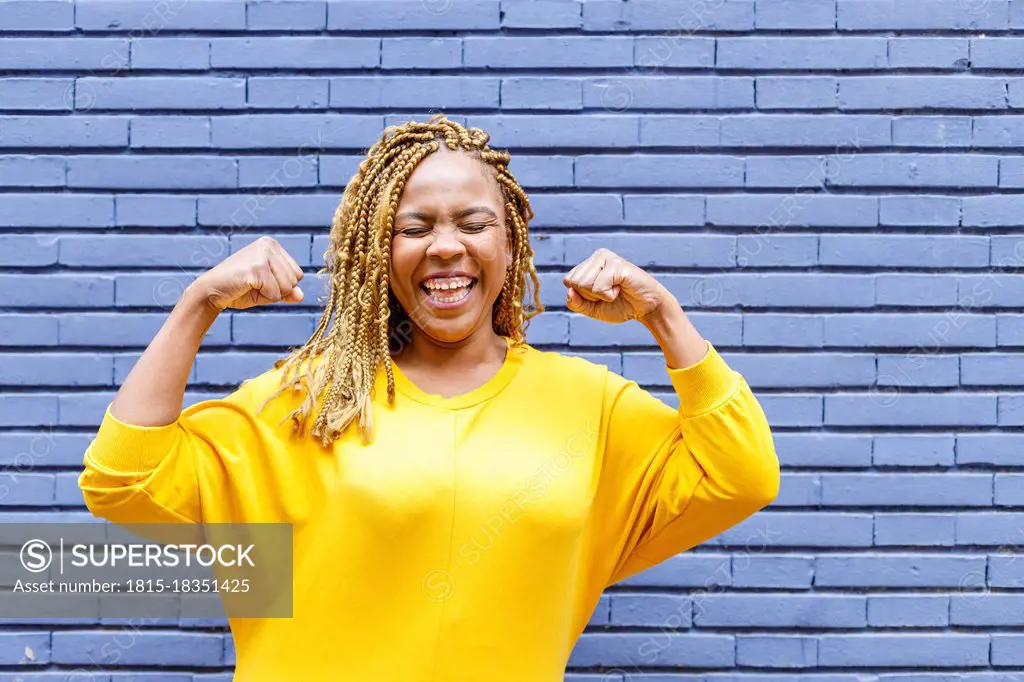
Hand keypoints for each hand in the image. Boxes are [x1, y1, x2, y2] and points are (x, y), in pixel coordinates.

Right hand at [189, 236, 304, 311]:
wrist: (211, 291)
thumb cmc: (239, 289)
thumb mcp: (268, 290)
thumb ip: (287, 292)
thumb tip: (301, 296)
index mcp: (272, 245)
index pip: (298, 274)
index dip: (282, 286)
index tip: (261, 281)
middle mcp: (269, 245)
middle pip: (294, 281)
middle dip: (276, 291)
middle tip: (253, 285)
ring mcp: (263, 255)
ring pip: (287, 288)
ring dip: (270, 294)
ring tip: (250, 286)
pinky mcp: (256, 268)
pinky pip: (274, 294)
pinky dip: (262, 298)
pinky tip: (246, 288)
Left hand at [563, 248, 674, 323]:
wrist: (647, 308)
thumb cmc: (621, 306)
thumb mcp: (592, 309)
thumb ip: (576, 303)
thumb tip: (569, 291)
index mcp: (589, 264)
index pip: (568, 282)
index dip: (582, 296)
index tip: (600, 296)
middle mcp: (596, 256)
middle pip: (573, 282)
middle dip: (589, 295)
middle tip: (609, 293)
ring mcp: (606, 257)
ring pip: (583, 284)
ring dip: (600, 295)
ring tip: (616, 289)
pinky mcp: (616, 264)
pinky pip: (598, 287)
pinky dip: (609, 295)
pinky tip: (621, 288)